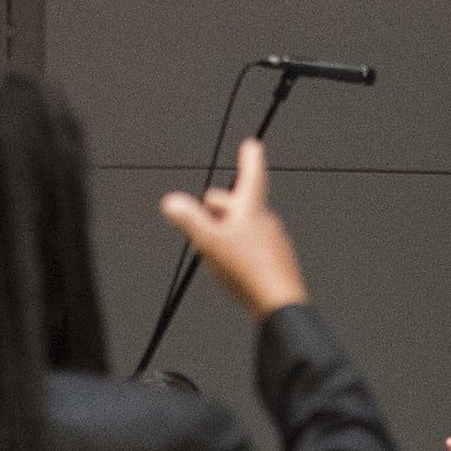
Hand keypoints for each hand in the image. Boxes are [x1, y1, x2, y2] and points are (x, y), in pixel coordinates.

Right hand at [156, 137, 308, 314]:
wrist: (280, 304)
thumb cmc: (248, 272)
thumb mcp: (209, 242)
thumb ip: (189, 220)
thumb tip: (170, 202)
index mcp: (251, 210)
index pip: (251, 175)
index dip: (249, 159)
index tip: (251, 145)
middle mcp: (266, 221)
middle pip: (241, 203)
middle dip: (221, 204)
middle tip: (207, 207)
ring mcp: (273, 241)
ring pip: (246, 226)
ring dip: (228, 229)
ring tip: (214, 246)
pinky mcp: (275, 260)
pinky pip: (253, 246)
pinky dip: (239, 248)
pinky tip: (232, 266)